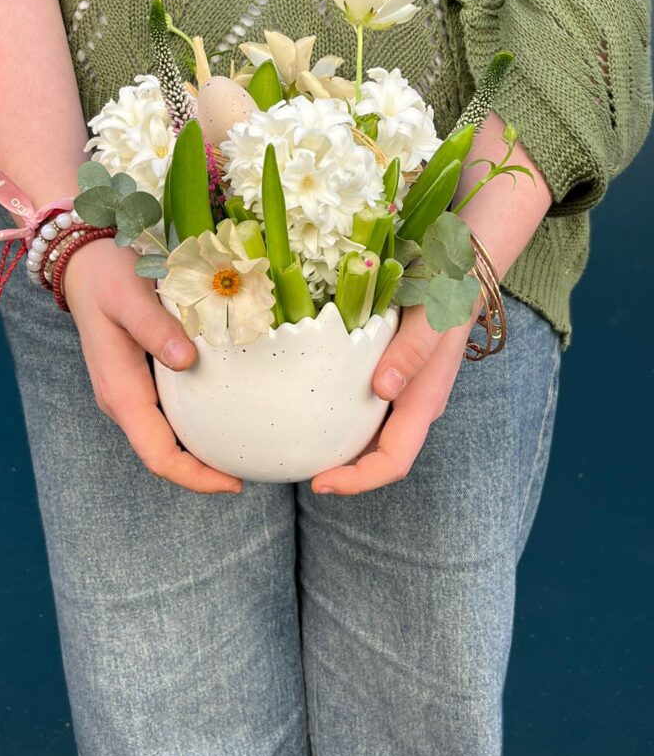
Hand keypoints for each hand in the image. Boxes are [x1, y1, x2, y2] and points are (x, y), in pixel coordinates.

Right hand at [63, 239, 242, 494]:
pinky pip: (170, 414)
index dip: (194, 477)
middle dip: (206, 470)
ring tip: (246, 448)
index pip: (157, 455)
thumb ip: (155, 328)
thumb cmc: (106, 276)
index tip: (234, 483)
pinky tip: (226, 414)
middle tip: (254, 469)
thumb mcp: (129, 295)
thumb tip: (186, 361)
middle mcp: (125, 400)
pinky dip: (197, 424)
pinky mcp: (140, 379)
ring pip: (168, 437)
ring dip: (202, 450)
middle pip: (165, 455)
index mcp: (121, 391)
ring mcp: (132, 392)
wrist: (84, 262)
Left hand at [310, 305, 473, 495]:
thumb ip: (412, 351)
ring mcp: (404, 394)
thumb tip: (383, 388)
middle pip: (378, 458)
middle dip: (342, 473)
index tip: (320, 483)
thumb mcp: (432, 317)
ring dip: (340, 451)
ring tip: (298, 447)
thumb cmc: (446, 292)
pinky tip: (313, 410)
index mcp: (424, 401)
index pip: (394, 461)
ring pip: (371, 438)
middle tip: (296, 468)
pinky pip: (365, 412)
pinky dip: (340, 421)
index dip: (359, 480)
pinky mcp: (392, 378)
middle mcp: (414, 406)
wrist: (459, 271)